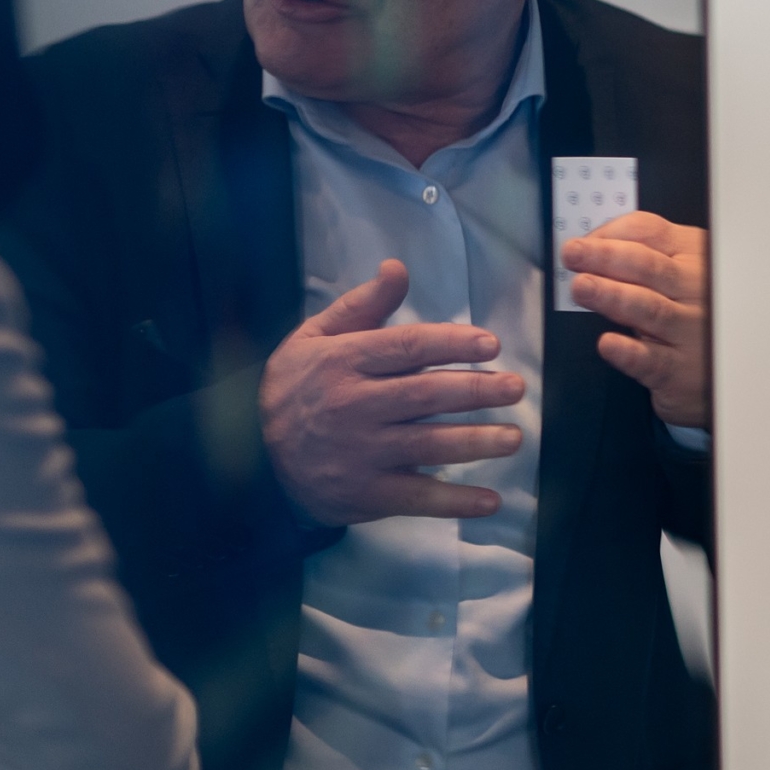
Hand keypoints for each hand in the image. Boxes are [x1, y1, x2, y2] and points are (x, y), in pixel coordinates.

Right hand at [259, 259, 523, 524]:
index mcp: (344, 361)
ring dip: (476, 443)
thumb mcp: (316, 337)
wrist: (252, 453)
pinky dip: (455, 502)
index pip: (406, 347)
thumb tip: (397, 268)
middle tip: (517, 387)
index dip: (451, 344)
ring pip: (427, 445)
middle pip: (425, 396)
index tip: (491, 344)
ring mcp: (359, 453)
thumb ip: (362, 304)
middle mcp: (352, 406)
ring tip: (514, 437)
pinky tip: (490, 501)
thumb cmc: (298, 386)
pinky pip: (415, 498)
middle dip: (476, 391)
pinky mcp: (364, 493)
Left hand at [565, 212, 708, 428]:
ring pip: (649, 308)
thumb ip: (644, 255)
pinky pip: (652, 360)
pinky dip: (629, 352)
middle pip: (647, 266)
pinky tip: (608, 343)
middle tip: (573, 254)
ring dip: (613, 295)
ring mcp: (689, 329)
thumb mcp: (683, 273)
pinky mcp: (679, 369)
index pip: (650, 233)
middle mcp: (694, 289)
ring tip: (582, 287)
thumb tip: (590, 247)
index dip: (611, 234)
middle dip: (606, 257)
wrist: (724, 366)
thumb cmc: (696, 313)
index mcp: (692, 256)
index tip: (581, 240)